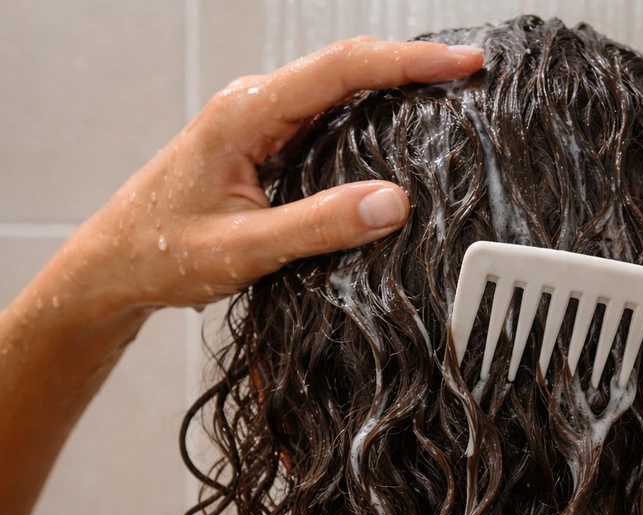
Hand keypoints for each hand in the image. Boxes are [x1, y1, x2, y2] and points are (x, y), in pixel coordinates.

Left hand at [50, 38, 482, 313]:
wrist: (114, 266)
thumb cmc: (161, 253)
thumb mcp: (245, 249)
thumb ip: (319, 225)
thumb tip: (393, 202)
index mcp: (245, 114)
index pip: (341, 69)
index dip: (408, 61)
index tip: (461, 63)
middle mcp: (253, 106)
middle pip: (345, 66)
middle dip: (411, 63)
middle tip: (470, 73)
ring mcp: (259, 124)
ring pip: (337, 90)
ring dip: (393, 86)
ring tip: (448, 93)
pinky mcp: (264, 146)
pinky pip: (326, 119)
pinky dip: (368, 116)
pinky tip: (398, 129)